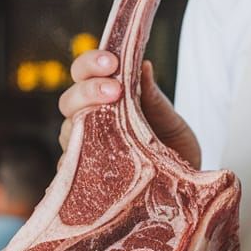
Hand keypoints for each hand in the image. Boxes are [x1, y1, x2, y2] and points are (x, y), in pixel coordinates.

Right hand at [57, 50, 200, 169]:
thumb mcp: (169, 121)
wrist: (182, 188)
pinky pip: (70, 170)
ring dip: (83, 121)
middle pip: (68, 101)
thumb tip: (143, 65)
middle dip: (87, 90)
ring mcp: (83, 151)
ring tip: (110, 120)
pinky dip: (78, 161)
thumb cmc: (173, 150)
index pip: (83, 74)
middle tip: (114, 89)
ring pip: (67, 132)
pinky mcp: (83, 180)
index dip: (90, 64)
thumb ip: (153, 98)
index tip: (112, 62)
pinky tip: (94, 157)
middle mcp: (88, 123)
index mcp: (105, 100)